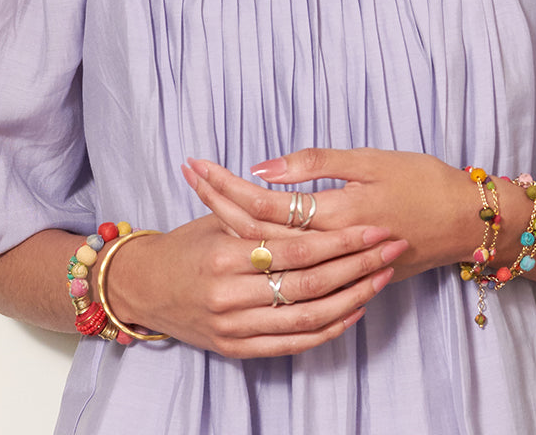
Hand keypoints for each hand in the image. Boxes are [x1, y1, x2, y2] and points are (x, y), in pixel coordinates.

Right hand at [104, 212, 406, 359]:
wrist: (143, 288)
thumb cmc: (186, 245)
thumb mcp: (217, 220)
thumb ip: (257, 213)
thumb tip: (300, 186)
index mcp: (227, 253)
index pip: (300, 248)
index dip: (342, 239)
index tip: (375, 227)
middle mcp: (231, 294)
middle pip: (311, 283)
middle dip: (358, 266)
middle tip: (392, 248)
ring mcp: (234, 326)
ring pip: (308, 317)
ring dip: (352, 298)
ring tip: (382, 277)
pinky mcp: (237, 349)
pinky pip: (292, 344)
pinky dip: (327, 329)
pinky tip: (354, 311)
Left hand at [183, 149, 477, 279]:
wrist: (460, 222)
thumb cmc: (420, 181)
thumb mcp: (371, 160)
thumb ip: (317, 164)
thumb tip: (264, 169)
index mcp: (332, 214)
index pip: (261, 206)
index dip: (225, 185)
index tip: (197, 164)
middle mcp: (326, 245)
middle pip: (254, 232)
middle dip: (215, 201)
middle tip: (186, 172)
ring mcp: (330, 264)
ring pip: (266, 251)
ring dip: (229, 221)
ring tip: (201, 195)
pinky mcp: (337, 271)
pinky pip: (286, 265)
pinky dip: (258, 246)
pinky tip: (239, 230)